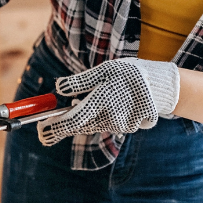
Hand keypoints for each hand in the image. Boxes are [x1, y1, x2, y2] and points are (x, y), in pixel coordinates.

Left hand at [37, 58, 179, 145]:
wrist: (162, 85)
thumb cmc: (129, 73)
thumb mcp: (104, 70)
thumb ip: (80, 81)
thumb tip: (59, 88)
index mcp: (102, 101)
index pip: (72, 121)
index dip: (54, 128)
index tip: (41, 132)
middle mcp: (111, 118)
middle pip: (79, 127)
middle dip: (63, 126)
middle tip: (47, 127)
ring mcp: (121, 126)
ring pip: (92, 126)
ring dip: (82, 119)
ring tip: (80, 104)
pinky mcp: (129, 128)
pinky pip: (107, 125)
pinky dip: (99, 118)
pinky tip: (104, 106)